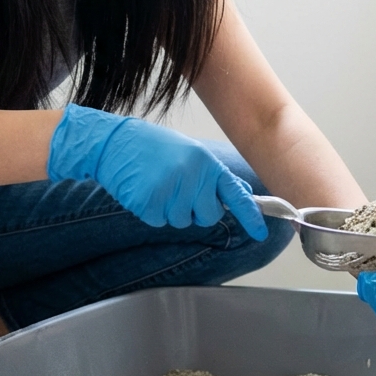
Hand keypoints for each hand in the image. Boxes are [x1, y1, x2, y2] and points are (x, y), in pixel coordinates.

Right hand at [47, 104, 267, 239]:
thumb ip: (214, 175)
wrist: (114, 142)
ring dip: (171, 210)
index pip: (235, 194)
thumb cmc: (154, 148)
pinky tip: (144, 190)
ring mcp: (171, 189)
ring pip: (182, 221)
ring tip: (158, 184)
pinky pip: (158, 221)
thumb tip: (240, 191)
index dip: (250, 216)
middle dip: (196, 211)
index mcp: (206, 162)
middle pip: (208, 216)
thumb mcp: (191, 153)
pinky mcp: (149, 202)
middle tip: (178, 190)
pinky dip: (151, 212)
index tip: (261, 234)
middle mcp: (192, 175)